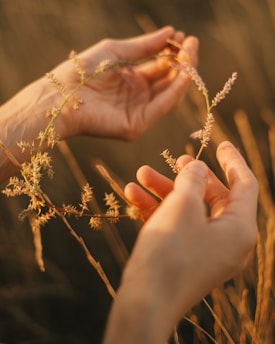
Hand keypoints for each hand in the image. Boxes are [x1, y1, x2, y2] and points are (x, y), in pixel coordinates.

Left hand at [53, 26, 198, 139]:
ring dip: (183, 75)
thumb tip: (171, 32)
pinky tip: (184, 73)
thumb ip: (145, 46)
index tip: (182, 37)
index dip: (174, 53)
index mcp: (133, 80)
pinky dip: (175, 91)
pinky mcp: (136, 125)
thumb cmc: (84, 71)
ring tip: (190, 54)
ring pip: (170, 95)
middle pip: (169, 82)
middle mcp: (138, 97)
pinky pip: (162, 107)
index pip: (162, 68)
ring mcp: (138, 112)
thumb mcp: (117, 51)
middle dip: (183, 62)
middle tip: (191, 44)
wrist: (61, 94)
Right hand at [104, 141, 257, 342]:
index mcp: (239, 229)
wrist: (145, 303)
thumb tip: (197, 168)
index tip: (221, 143)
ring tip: (141, 174)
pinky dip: (158, 209)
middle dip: (190, 176)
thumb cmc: (169, 252)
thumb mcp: (182, 206)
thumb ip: (192, 180)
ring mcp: (206, 250)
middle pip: (213, 197)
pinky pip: (177, 226)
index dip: (233, 161)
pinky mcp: (185, 257)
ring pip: (189, 210)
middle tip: (177, 159)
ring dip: (165, 191)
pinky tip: (133, 194)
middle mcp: (227, 241)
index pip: (245, 185)